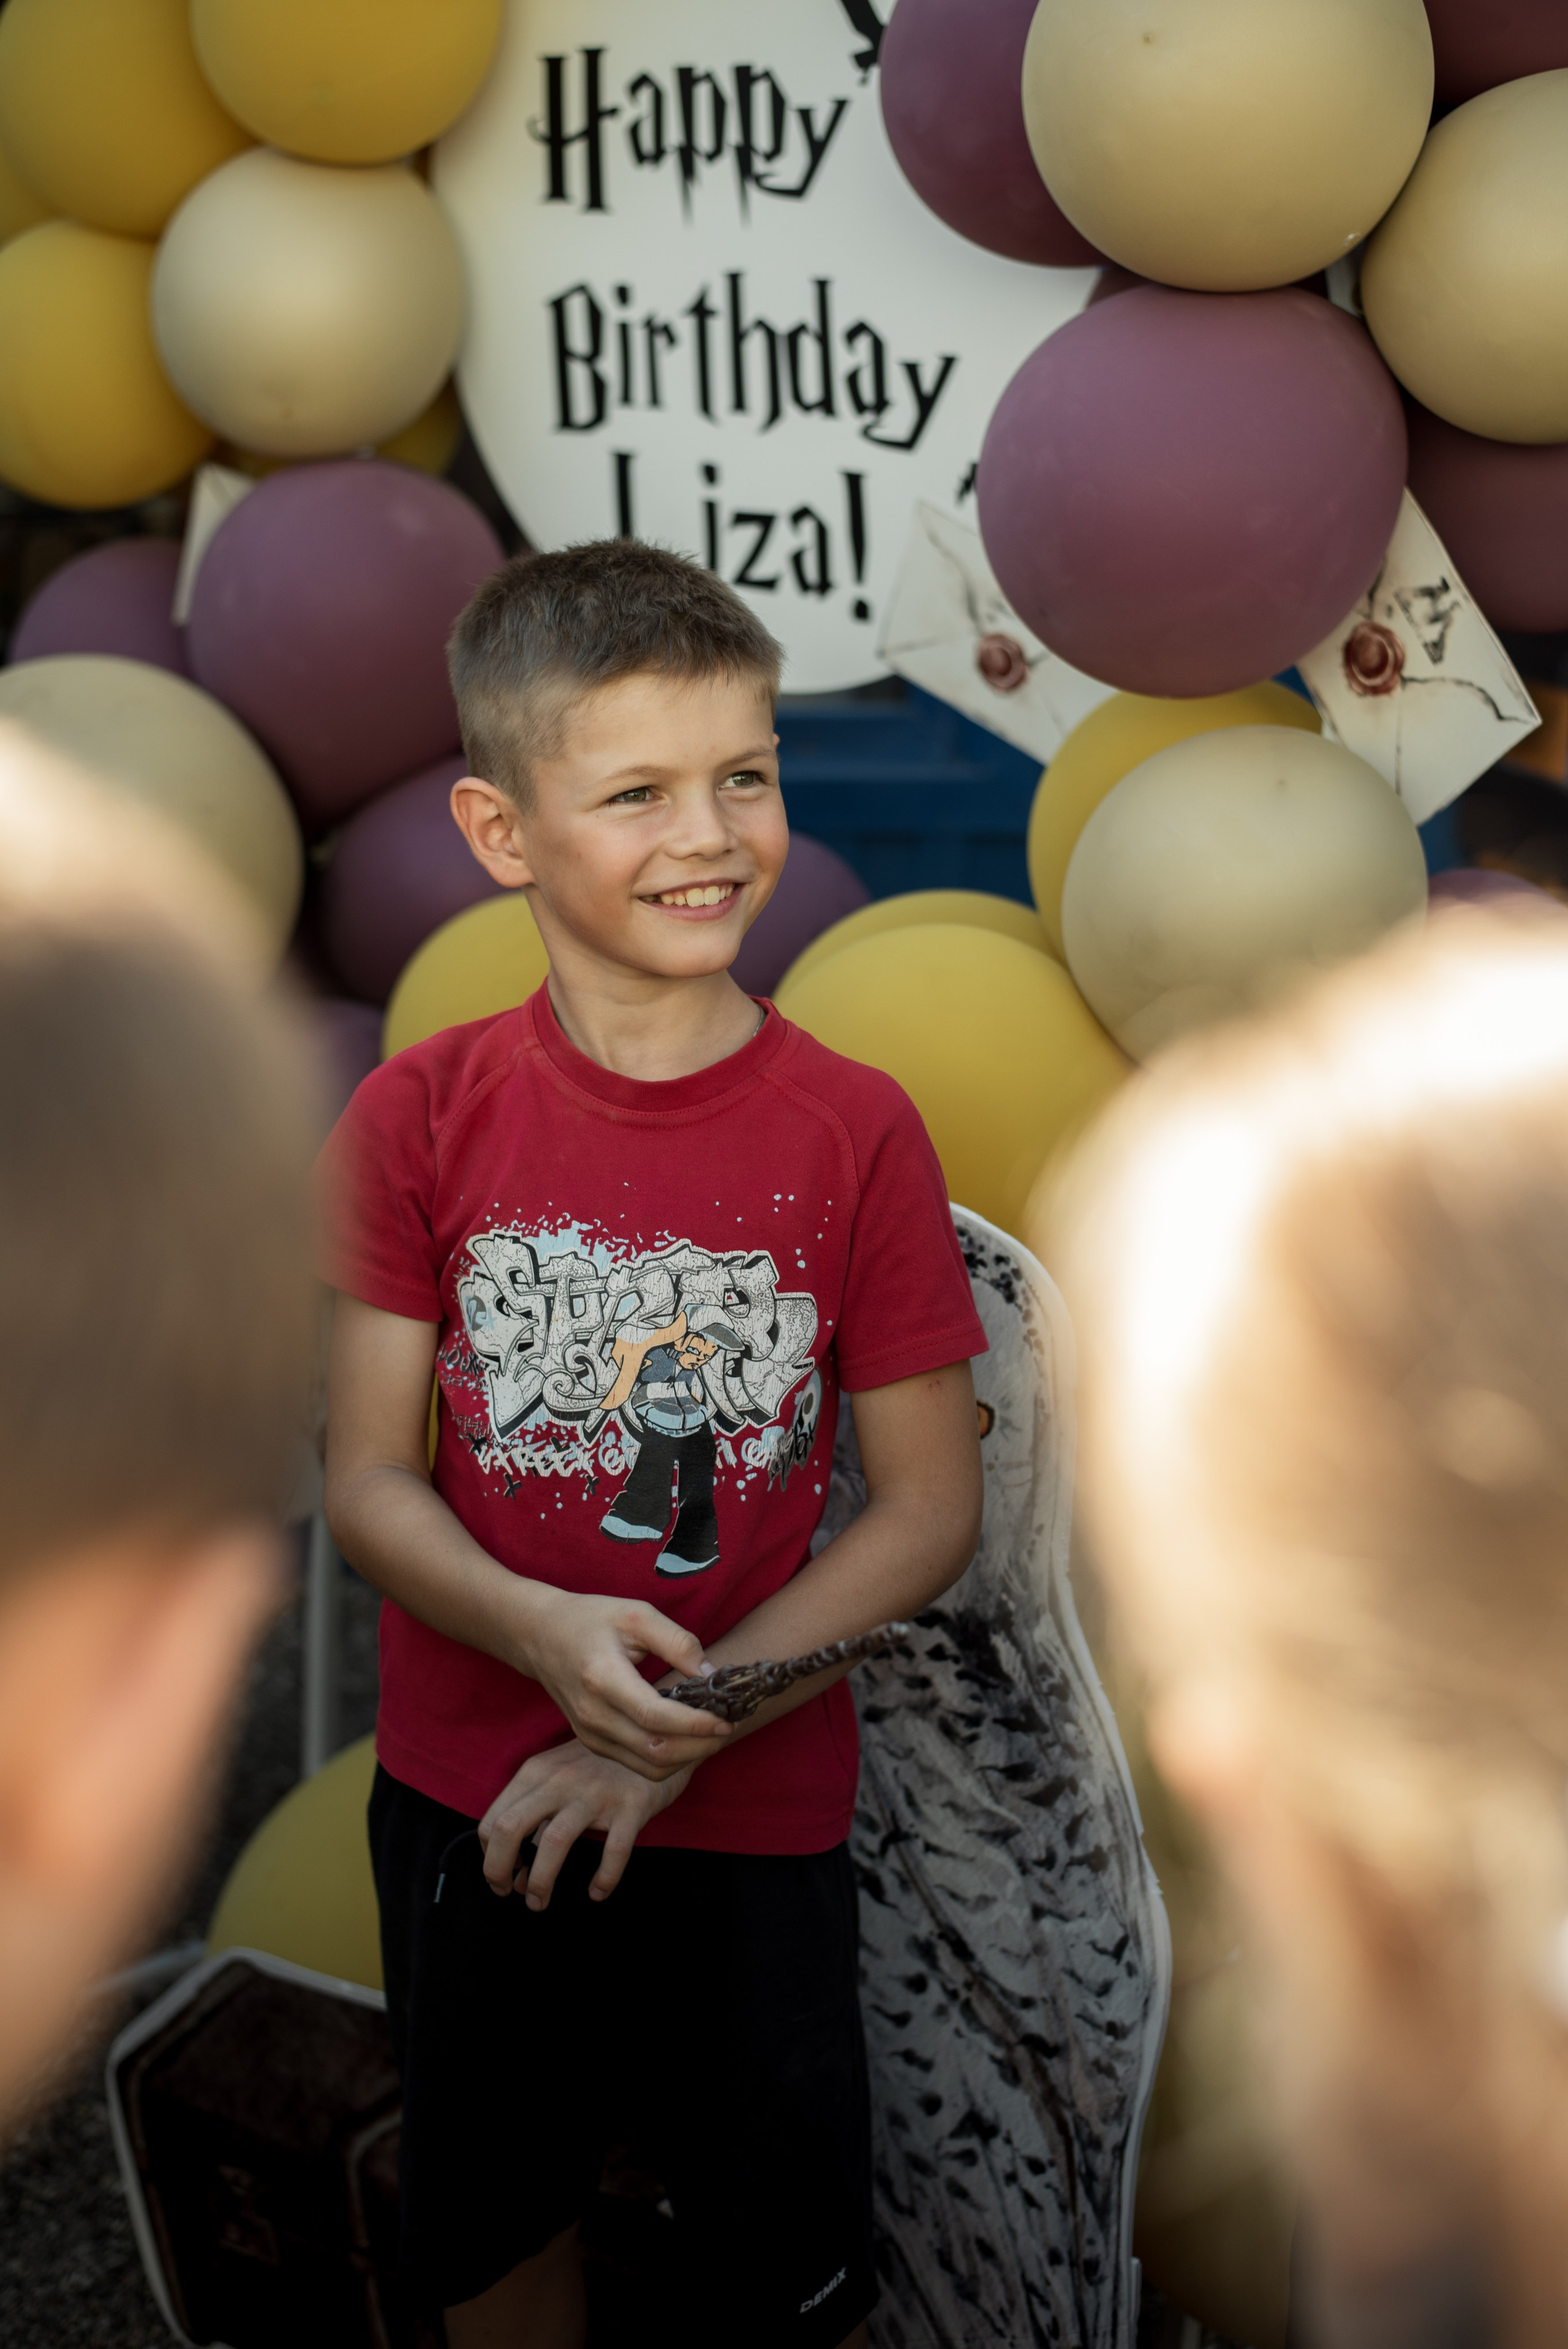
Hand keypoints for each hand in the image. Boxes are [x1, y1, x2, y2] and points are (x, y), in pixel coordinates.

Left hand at [479, 1738, 693, 1908]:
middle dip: (498, 1870)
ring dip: (540, 1882)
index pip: (493, 1819)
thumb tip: (516, 1872)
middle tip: (508, 1893)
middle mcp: (561, 1780)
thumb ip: (535, 1814)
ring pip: (553, 1842)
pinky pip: (613, 1851)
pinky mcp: (632, 1804)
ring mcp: (596, 1791)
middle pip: (510, 1827)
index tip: (504, 1875)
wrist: (656, 1734)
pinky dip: (603, 1878)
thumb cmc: (600, 1765)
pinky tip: (597, 1892)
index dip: (488, 1856)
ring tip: (539, 1903)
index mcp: (537, 1771)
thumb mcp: (558, 1776)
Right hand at [509, 1588, 732, 1779]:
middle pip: (655, 1750)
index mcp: (602, 1678)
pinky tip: (686, 1738)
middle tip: (727, 1728)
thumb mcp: (636, 1614)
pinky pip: (637, 1764)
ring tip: (712, 1736)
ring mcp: (590, 1733)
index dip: (694, 1724)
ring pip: (648, 1766)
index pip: (655, 1717)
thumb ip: (677, 1641)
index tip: (725, 1719)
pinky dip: (668, 1759)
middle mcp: (593, 1714)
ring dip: (687, 1758)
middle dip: (699, 1747)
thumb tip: (711, 1674)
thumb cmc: (590, 1619)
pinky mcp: (592, 1742)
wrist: (540, 1635)